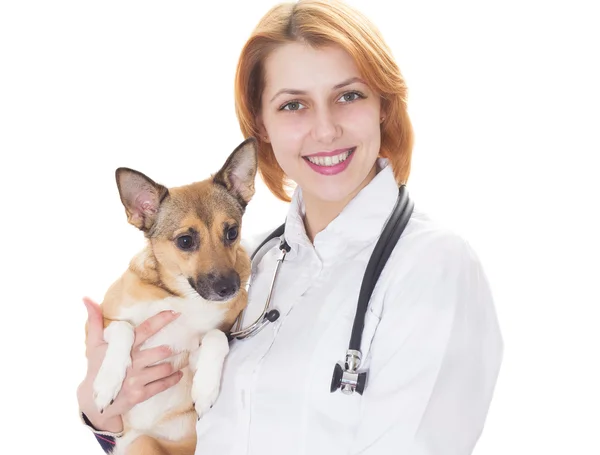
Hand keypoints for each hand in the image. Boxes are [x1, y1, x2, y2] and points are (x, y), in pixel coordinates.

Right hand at [77, 297, 183, 431]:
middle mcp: (131, 363)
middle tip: (186, 344)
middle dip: (173, 348)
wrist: (92, 401)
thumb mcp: (93, 344)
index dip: (161, 320)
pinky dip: (174, 378)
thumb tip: (86, 298)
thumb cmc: (96, 367)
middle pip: (161, 351)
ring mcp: (136, 380)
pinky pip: (163, 385)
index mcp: (123, 348)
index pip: (146, 330)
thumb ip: (95, 321)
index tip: (175, 313)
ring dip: (177, 364)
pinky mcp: (140, 394)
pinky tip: (178, 373)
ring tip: (184, 359)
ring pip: (165, 368)